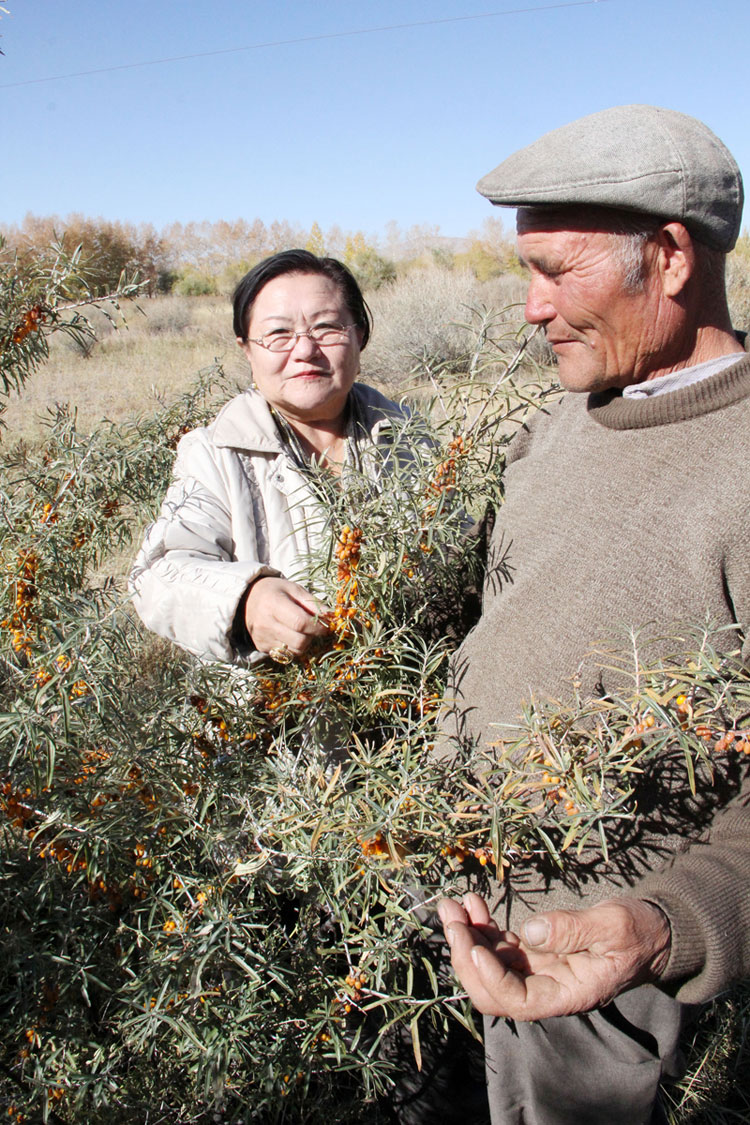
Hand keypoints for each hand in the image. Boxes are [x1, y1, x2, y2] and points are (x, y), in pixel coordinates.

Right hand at [244, 577, 329, 657]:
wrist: (246, 600)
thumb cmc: (275, 592)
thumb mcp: (293, 589)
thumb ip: (312, 602)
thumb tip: (331, 616)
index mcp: (273, 603)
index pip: (300, 622)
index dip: (318, 626)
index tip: (327, 625)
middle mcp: (265, 623)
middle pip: (298, 641)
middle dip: (312, 636)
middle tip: (314, 628)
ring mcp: (262, 638)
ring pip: (294, 651)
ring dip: (304, 643)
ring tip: (302, 631)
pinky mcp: (261, 647)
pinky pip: (285, 654)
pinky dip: (293, 647)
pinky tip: (290, 635)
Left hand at [437, 892, 670, 1019]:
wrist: (651, 931)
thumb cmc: (638, 932)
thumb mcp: (614, 927)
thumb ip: (573, 930)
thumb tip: (530, 931)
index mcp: (568, 993)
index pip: (518, 1001)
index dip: (493, 979)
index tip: (476, 946)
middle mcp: (546, 988)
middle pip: (492, 989)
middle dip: (466, 954)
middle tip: (450, 916)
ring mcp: (536, 971)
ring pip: (489, 965)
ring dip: (466, 936)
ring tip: (452, 904)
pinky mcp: (533, 952)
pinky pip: (498, 946)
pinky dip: (481, 926)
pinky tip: (472, 902)